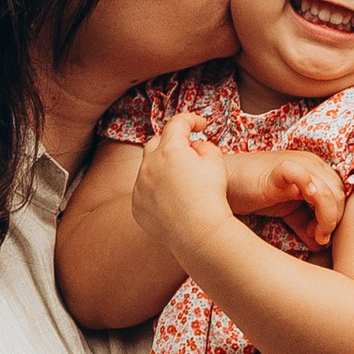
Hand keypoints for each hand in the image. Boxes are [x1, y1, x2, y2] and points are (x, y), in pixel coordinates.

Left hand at [130, 110, 239, 257]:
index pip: (177, 123)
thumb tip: (193, 147)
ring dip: (162, 167)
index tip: (200, 125)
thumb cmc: (211, 196)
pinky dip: (155, 189)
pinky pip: (143, 190)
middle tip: (187, 151)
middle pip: (156, 143)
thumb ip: (204, 146)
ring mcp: (140, 186)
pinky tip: (171, 200)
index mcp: (169, 150)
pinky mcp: (137, 205)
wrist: (199, 233)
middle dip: (171, 143)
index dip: (190, 120)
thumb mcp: (216, 162)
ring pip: (148, 168)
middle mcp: (149, 165)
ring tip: (181, 180)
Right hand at [223, 146, 345, 245]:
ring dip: (326, 217)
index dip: (335, 217)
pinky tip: (308, 205)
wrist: (221, 184)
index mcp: (316, 170)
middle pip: (338, 194)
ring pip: (327, 190)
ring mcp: (297, 163)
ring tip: (314, 233)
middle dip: (332, 220)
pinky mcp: (280, 169)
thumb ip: (304, 225)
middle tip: (317, 237)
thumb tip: (320, 245)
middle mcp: (311, 163)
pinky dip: (312, 190)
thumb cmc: (252, 194)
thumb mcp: (286, 211)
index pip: (339, 195)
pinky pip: (303, 176)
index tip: (320, 236)